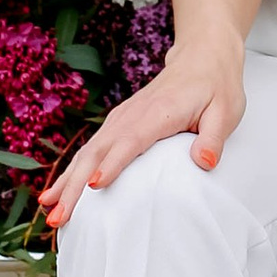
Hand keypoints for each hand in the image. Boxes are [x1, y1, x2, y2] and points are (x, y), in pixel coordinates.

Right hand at [45, 33, 243, 230]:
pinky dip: (70, 172)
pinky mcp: (117, 125)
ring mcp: (120, 119)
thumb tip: (204, 162)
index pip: (131, 140)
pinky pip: (89, 151)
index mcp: (158, 113)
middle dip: (75, 185)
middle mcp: (131, 115)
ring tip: (50, 214)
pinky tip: (55, 194)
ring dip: (66, 183)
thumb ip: (214, 137)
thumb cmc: (215, 87)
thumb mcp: (226, 111)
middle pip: (97, 151)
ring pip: (86, 153)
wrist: (200, 58)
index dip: (113, 163)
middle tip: (59, 217)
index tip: (94, 185)